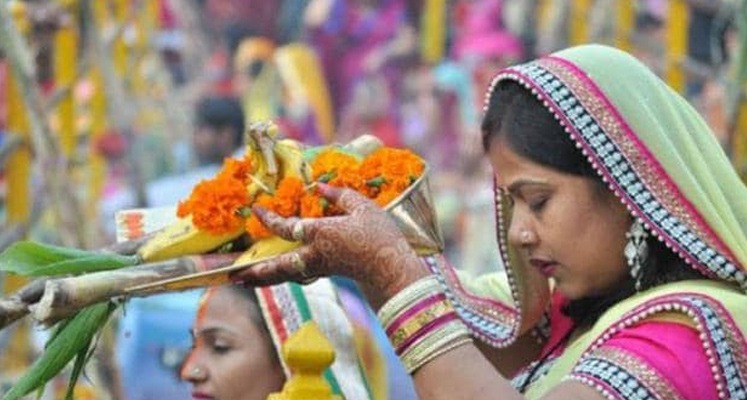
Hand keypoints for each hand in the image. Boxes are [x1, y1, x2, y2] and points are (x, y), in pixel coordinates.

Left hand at [231, 184, 428, 305]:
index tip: (256, 210)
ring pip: (284, 275)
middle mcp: (314, 254)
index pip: (286, 227)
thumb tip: (317, 186)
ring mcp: (319, 268)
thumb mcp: (362, 207)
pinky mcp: (326, 274)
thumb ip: (338, 194)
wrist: (393, 268)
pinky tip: (276, 274)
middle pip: (276, 266)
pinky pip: (296, 276)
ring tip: (244, 281)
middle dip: (254, 271)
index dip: (269, 219)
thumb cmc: (380, 235)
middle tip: (232, 275)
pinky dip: (281, 277)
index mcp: (321, 234)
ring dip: (263, 278)